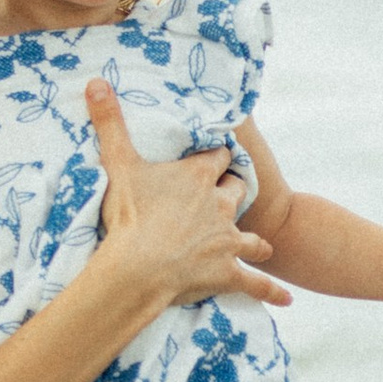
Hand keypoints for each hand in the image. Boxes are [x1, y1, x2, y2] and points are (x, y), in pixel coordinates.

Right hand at [83, 79, 292, 314]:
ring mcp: (227, 240)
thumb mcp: (118, 164)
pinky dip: (271, 291)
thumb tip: (96, 81)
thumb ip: (110, 123)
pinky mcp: (228, 272)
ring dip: (254, 240)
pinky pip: (256, 282)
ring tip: (260, 244)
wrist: (139, 268)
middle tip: (228, 193)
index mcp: (199, 177)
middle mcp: (220, 205)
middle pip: (237, 190)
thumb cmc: (130, 215)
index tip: (216, 154)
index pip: (218, 157)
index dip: (217, 156)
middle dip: (234, 191)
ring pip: (252, 236)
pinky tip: (286, 300)